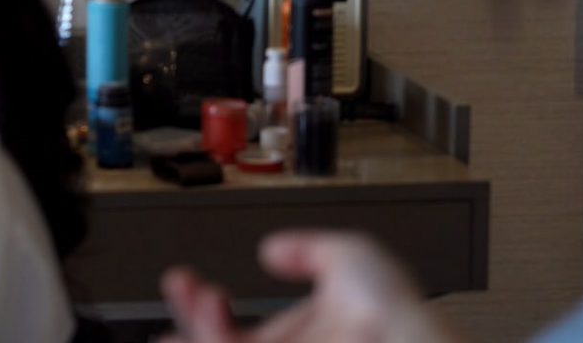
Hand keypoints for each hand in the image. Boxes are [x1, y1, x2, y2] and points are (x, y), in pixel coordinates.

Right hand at [158, 232, 457, 342]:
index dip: (203, 309)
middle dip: (189, 317)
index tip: (189, 283)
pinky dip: (208, 332)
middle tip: (180, 285)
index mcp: (297, 337)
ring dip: (196, 323)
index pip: (234, 331)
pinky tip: (210, 308)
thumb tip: (272, 250)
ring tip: (196, 291)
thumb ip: (307, 248)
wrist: (402, 337)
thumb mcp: (351, 255)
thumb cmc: (394, 311)